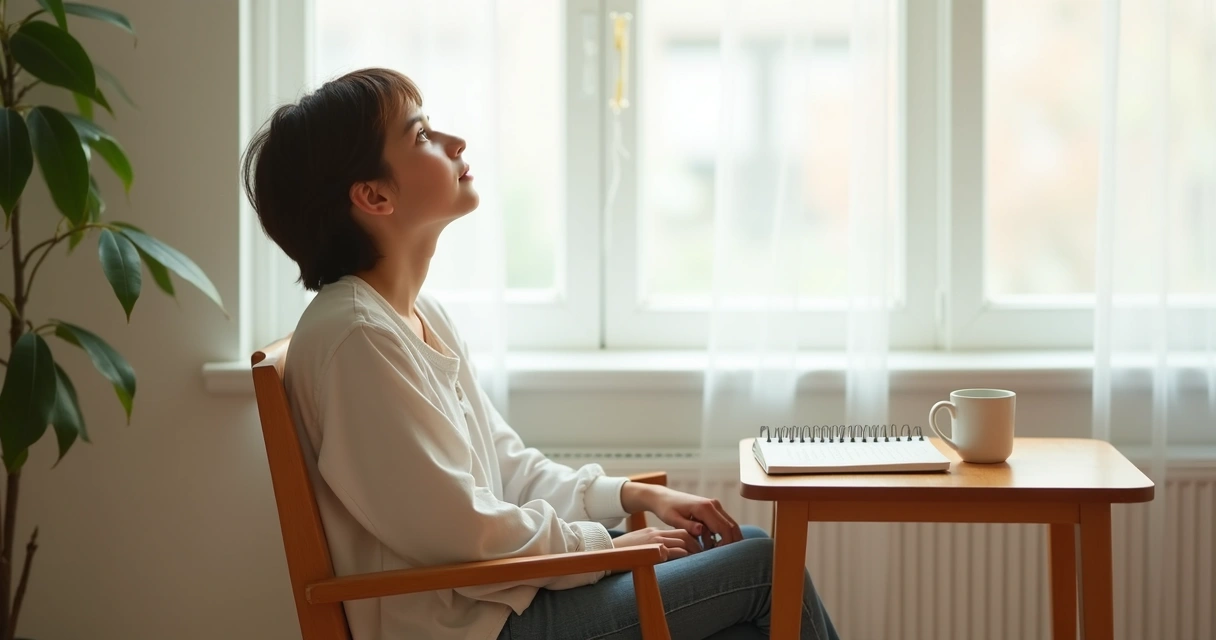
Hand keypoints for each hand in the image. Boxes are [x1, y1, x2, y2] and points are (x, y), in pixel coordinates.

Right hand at [611, 526, 700, 560]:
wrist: (605, 552)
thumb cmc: (621, 554)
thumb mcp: (639, 548)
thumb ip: (652, 549)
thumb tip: (664, 556)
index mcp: (654, 533)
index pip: (679, 532)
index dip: (691, 539)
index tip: (700, 548)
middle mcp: (656, 534)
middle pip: (684, 534)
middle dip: (697, 543)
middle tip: (706, 553)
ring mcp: (654, 541)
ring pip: (682, 541)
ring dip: (694, 550)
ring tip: (702, 558)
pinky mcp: (652, 549)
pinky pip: (674, 551)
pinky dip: (685, 555)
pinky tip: (690, 561)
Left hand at [623, 484, 742, 546]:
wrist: (663, 498)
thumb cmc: (666, 509)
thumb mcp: (673, 519)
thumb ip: (687, 526)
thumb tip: (701, 530)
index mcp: (705, 507)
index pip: (724, 528)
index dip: (726, 544)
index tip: (717, 556)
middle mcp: (713, 505)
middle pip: (732, 527)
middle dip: (730, 543)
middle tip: (721, 557)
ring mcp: (714, 506)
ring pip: (728, 526)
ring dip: (722, 540)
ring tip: (707, 550)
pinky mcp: (712, 509)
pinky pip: (720, 525)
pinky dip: (716, 536)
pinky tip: (705, 543)